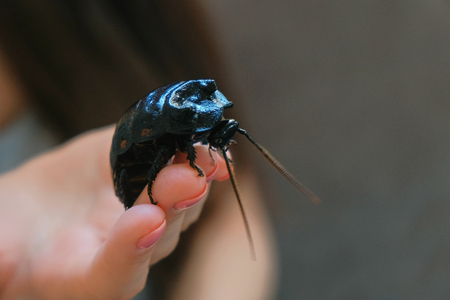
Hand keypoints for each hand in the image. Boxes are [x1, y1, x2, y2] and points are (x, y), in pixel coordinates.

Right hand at [0, 126, 228, 298]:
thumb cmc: (6, 237)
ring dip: (196, 179)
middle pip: (160, 236)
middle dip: (174, 204)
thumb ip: (4, 255)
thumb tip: (4, 256)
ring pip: (180, 205)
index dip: (130, 252)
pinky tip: (216, 149)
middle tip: (188, 178)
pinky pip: (179, 172)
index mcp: (81, 277)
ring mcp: (144, 214)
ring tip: (209, 157)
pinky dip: (199, 160)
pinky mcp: (150, 180)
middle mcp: (126, 251)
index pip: (113, 276)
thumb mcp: (0, 248)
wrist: (27, 211)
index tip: (145, 222)